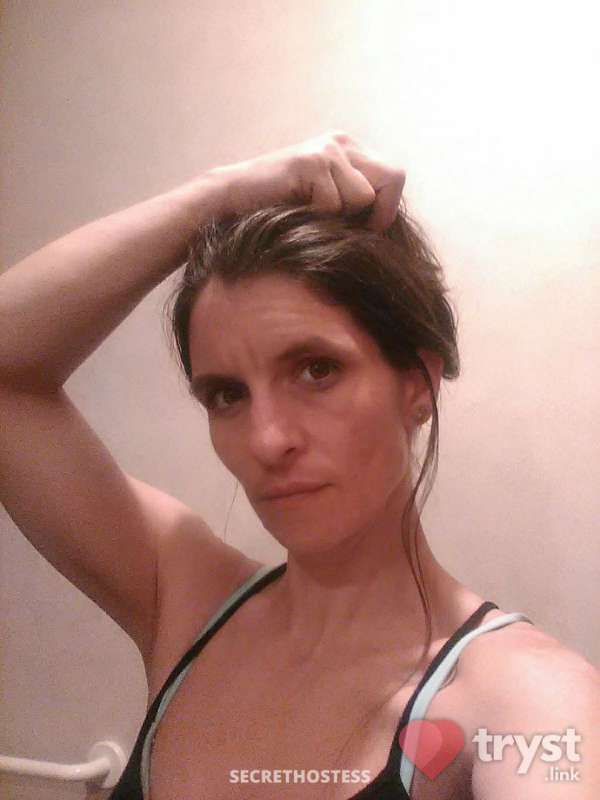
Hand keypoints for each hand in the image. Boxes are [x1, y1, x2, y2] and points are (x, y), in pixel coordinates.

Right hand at [206, 130, 405, 231]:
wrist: (230, 201)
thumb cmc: (278, 212)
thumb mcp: (325, 204)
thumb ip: (354, 203)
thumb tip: (389, 224)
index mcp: (348, 150)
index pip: (395, 176)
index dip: (387, 209)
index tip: (367, 229)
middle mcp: (342, 142)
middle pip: (392, 177)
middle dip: (378, 211)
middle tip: (350, 228)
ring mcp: (327, 149)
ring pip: (363, 196)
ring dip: (340, 217)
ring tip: (310, 214)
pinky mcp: (312, 161)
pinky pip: (336, 204)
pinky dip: (318, 218)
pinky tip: (295, 210)